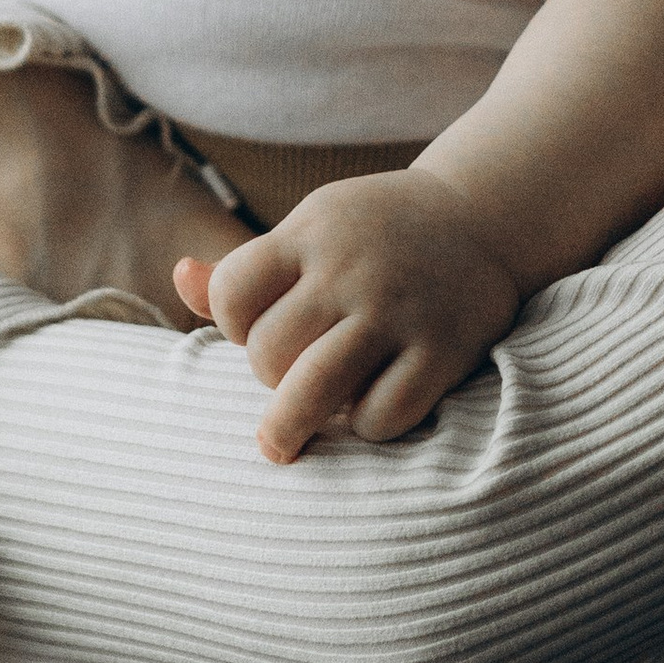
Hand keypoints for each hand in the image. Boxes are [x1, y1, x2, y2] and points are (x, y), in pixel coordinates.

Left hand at [172, 170, 521, 463]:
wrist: (483, 219)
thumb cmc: (376, 235)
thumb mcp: (312, 230)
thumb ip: (246, 267)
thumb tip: (180, 278)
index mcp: (312, 233)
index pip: (232, 293)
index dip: (232, 322)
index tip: (254, 328)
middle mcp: (352, 269)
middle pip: (268, 352)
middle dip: (269, 373)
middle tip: (290, 373)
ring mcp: (398, 311)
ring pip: (313, 391)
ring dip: (289, 426)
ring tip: (280, 443)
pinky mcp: (443, 350)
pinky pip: (382, 416)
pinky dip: (367, 427)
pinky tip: (370, 412)